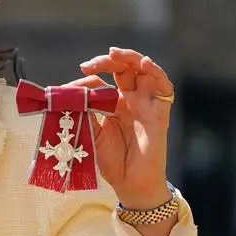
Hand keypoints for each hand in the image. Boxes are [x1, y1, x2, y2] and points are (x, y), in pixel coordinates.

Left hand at [71, 47, 173, 208]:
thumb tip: (72, 92)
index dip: (92, 73)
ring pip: (145, 71)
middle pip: (124, 68)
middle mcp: (132, 99)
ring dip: (132, 58)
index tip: (78, 76)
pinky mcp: (160, 113)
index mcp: (114, 102)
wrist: (130, 182)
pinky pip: (164, 88)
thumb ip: (85, 112)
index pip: (104, 77)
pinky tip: (145, 64)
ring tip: (115, 53)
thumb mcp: (90, 132)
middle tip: (92, 63)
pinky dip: (156, 72)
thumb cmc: (111, 160)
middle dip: (109, 60)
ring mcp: (146, 104)